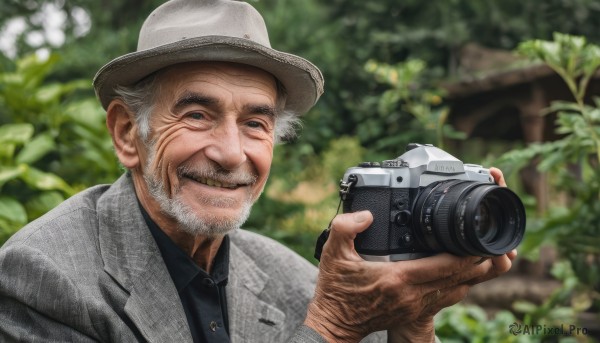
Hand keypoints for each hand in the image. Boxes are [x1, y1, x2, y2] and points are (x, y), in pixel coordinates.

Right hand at [303, 168, 516, 341]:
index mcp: (398, 279)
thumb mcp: (333, 255)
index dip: (468, 253)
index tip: (479, 237)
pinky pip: (446, 299)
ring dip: (472, 275)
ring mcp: (415, 307)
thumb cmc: (335, 291)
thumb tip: (366, 214)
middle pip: (459, 278)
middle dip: (478, 261)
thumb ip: (346, 228)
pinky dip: (459, 286)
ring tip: (483, 255)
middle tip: (490, 241)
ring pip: (457, 291)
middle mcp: (413, 295)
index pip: (445, 266)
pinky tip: (460, 274)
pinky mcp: (414, 313)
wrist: (334, 324)